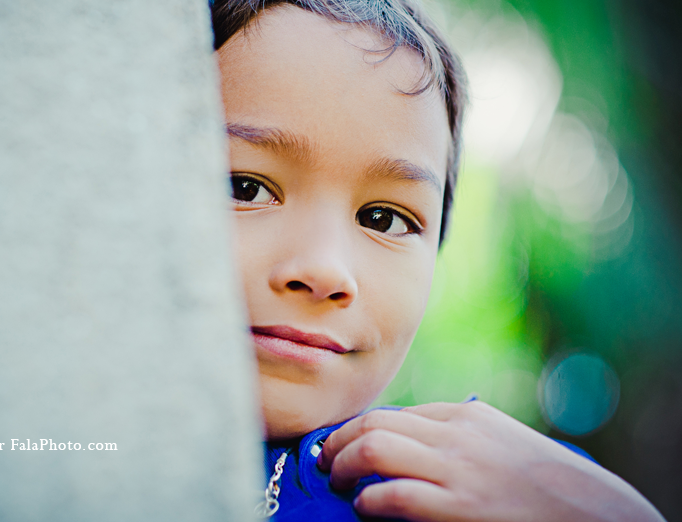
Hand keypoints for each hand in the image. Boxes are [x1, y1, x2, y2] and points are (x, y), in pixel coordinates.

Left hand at [316, 401, 664, 521]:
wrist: (599, 516)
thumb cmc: (551, 486)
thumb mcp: (504, 444)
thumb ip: (461, 439)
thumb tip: (411, 446)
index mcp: (467, 416)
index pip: (397, 412)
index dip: (359, 428)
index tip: (340, 442)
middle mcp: (457, 435)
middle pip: (376, 421)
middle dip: (339, 440)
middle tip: (324, 459)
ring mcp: (457, 471)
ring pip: (374, 446)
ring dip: (342, 464)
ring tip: (335, 481)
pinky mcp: (458, 509)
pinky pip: (391, 495)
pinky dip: (366, 500)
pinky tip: (362, 508)